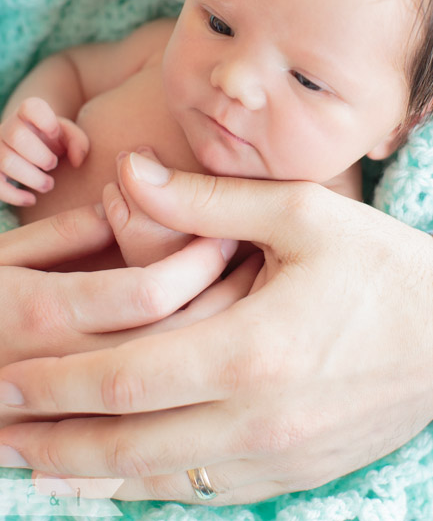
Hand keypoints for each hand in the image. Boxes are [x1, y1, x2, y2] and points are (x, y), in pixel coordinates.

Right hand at [0, 97, 89, 205]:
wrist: (34, 152)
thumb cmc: (52, 142)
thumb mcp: (68, 136)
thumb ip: (78, 142)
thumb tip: (77, 161)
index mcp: (28, 114)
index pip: (30, 106)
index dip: (45, 119)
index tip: (55, 133)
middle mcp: (7, 128)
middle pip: (17, 137)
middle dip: (41, 156)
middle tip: (53, 165)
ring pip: (7, 161)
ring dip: (33, 178)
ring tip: (48, 185)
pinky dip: (14, 196)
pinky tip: (31, 200)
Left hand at [0, 153, 431, 504]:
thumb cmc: (378, 267)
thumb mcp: (301, 215)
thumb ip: (208, 200)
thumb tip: (133, 173)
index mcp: (252, 349)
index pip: (124, 378)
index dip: (54, 384)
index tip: (5, 379)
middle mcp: (256, 419)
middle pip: (125, 443)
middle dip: (50, 439)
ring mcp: (273, 458)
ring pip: (156, 476)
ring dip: (86, 470)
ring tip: (33, 460)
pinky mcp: (289, 473)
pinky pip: (200, 489)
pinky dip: (146, 480)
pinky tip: (114, 470)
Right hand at [0, 197, 242, 429]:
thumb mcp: (5, 256)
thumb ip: (70, 233)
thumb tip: (138, 201)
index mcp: (38, 310)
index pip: (145, 291)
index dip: (195, 260)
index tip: (229, 233)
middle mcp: (57, 365)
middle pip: (168, 344)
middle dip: (223, 303)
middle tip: (259, 272)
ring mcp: (64, 411)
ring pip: (168, 393)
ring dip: (219, 349)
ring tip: (257, 313)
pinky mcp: (70, 439)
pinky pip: (149, 435)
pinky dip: (194, 405)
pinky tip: (224, 374)